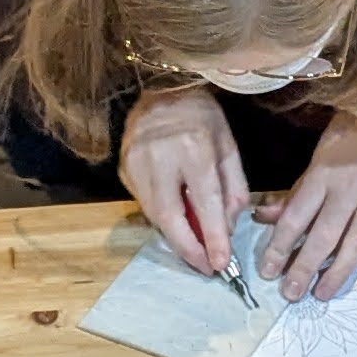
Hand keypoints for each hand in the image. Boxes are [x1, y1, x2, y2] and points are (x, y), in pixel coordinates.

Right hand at [120, 85, 251, 276]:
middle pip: (170, 216)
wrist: (160, 88)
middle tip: (206, 268)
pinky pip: (144, 204)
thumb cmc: (201, 116)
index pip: (204, 201)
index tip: (221, 263)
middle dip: (188, 249)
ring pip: (154, 215)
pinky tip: (177, 224)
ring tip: (196, 252)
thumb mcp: (228, 145)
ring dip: (175, 238)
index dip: (212, 236)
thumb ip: (233, 187)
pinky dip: (162, 219)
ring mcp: (135, 162)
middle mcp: (160, 156)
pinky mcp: (123, 168)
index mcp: (193, 146)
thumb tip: (228, 228)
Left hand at [271, 103, 356, 300]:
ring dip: (337, 274)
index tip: (268, 271)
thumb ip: (295, 191)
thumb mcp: (317, 156)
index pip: (295, 219)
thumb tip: (265, 216)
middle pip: (323, 238)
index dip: (279, 248)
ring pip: (355, 245)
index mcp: (323, 176)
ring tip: (321, 294)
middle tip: (291, 294)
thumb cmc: (351, 131)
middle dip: (304, 269)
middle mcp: (349, 191)